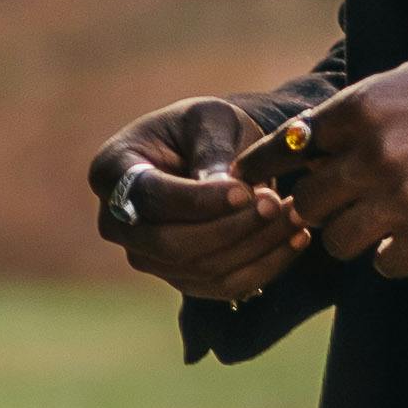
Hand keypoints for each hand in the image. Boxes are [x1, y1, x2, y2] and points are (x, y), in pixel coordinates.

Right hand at [89, 94, 306, 305]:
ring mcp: (146, 257)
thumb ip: (213, 152)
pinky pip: (223, 286)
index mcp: (111, 171)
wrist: (212, 153)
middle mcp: (117, 223)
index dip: (199, 200)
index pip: (151, 197)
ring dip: (254, 248)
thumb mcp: (210, 121)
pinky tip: (296, 239)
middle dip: (230, 228)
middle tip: (276, 204)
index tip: (245, 190)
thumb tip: (228, 193)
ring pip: (200, 269)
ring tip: (295, 216)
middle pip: (171, 244)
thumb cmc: (205, 127)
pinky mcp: (180, 278)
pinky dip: (264, 266)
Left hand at [282, 47, 407, 278]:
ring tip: (378, 222)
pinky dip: (393, 258)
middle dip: (315, 206)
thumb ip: (363, 108)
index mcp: (363, 107)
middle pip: (305, 203)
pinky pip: (385, 266)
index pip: (287, 146)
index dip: (264, 166)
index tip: (250, 181)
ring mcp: (403, 198)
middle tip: (333, 206)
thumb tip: (316, 137)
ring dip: (352, 235)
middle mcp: (374, 153)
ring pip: (337, 242)